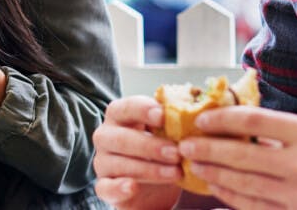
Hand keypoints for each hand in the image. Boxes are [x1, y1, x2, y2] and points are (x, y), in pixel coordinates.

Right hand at [92, 95, 182, 209]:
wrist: (154, 184)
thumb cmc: (160, 149)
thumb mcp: (167, 132)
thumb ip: (173, 120)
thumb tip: (194, 108)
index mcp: (119, 115)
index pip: (126, 108)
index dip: (143, 110)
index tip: (163, 116)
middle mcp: (106, 136)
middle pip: (122, 138)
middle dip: (150, 146)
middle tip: (177, 153)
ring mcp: (102, 162)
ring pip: (118, 164)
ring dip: (148, 169)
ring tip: (176, 173)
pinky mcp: (104, 186)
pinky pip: (106, 187)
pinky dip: (118, 188)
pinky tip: (133, 187)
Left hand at [180, 107, 296, 208]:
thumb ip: (281, 130)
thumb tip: (233, 120)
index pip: (252, 120)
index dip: (221, 119)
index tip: (201, 119)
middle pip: (241, 152)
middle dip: (206, 148)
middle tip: (184, 144)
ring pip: (242, 181)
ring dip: (212, 171)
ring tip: (194, 163)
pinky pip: (253, 205)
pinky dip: (229, 195)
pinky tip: (215, 185)